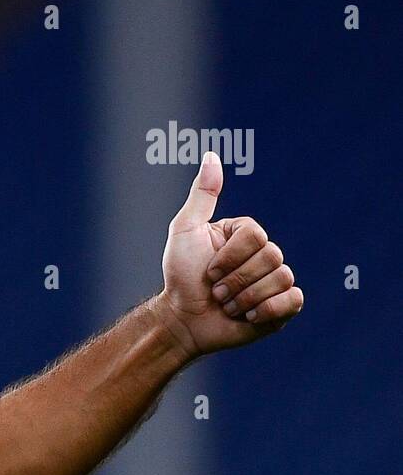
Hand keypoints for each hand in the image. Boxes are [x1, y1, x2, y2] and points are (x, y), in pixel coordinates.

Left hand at [151, 151, 303, 357]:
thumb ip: (202, 195)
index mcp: (245, 234)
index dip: (228, 257)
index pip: (255, 236)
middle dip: (235, 279)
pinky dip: (268, 310)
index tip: (206, 269)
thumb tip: (213, 154)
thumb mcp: (185, 230)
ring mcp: (274, 281)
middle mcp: (263, 254)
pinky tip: (250, 316)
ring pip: (281, 279)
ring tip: (227, 304)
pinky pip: (294, 300)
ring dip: (245, 297)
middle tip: (216, 290)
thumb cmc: (180, 276)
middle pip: (271, 257)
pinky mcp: (282, 308)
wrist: (183, 320)